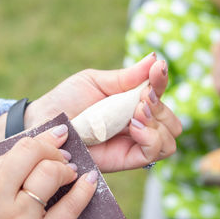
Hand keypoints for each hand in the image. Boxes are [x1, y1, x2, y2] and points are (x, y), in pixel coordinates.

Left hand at [24, 54, 181, 171]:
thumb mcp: (97, 82)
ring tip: (135, 113)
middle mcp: (136, 124)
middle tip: (141, 100)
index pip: (160, 95)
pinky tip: (134, 126)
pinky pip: (153, 153)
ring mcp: (132, 143)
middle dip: (160, 107)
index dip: (162, 81)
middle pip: (172, 122)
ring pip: (169, 140)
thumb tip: (154, 58)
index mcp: (132, 103)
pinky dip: (151, 137)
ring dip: (158, 122)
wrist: (47, 121)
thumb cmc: (67, 100)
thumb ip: (127, 77)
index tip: (156, 70)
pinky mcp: (125, 160)